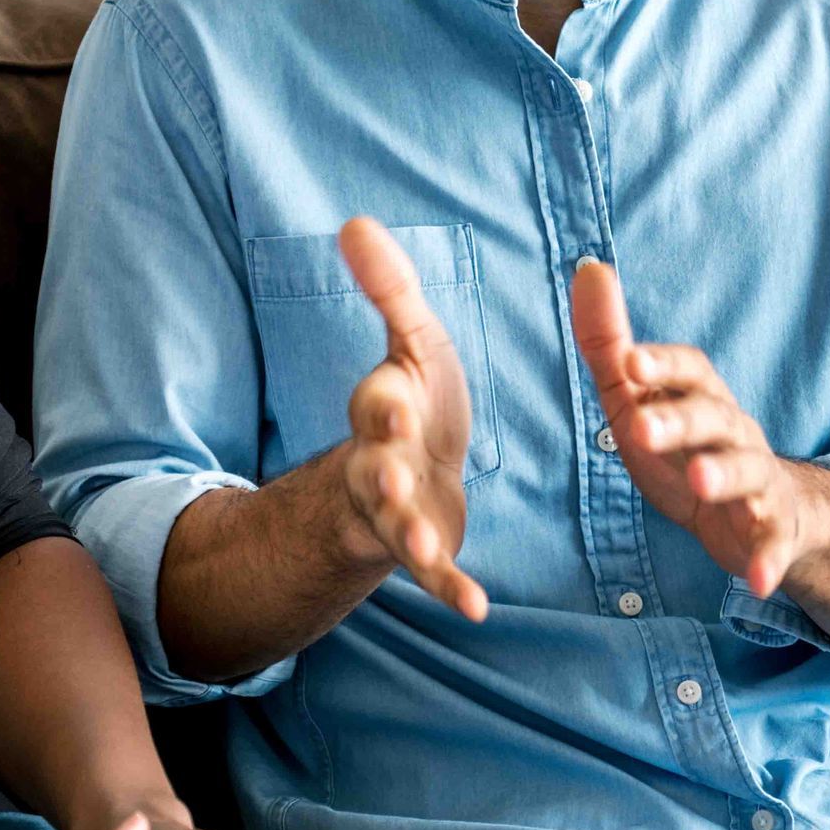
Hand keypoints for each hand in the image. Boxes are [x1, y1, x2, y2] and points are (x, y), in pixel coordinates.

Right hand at [334, 216, 488, 620]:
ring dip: (410, 536)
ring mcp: (397, 511)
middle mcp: (380, 461)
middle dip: (383, 473)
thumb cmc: (416, 401)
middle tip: (394, 479)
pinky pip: (433, 573)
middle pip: (374, 468)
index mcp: (384, 407)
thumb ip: (388, 288)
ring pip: (395, 525)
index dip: (383, 406)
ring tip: (427, 549)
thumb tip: (355, 220)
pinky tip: (475, 608)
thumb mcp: (410, 342)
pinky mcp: (424, 550)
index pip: (375, 403)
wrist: (410, 477)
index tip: (393, 407)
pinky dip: (449, 589)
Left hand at [571, 260, 805, 597]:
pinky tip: (755, 580)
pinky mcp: (773, 533)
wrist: (757, 514)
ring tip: (698, 481)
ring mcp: (758, 482)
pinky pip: (774, 546)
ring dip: (724, 475)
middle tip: (638, 427)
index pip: (688, 369)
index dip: (661, 363)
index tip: (628, 359)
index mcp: (700, 398)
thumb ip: (610, 342)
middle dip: (678, 420)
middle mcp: (736, 432)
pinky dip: (768, 561)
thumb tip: (588, 268)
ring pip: (748, 473)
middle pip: (713, 417)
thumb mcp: (638, 398)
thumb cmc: (684, 445)